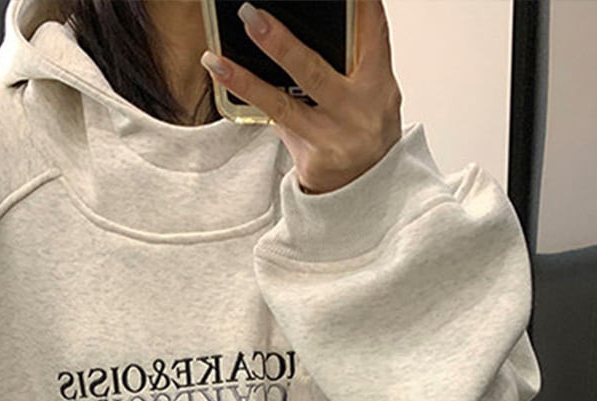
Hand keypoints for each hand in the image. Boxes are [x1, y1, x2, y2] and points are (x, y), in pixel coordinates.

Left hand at [200, 0, 402, 194]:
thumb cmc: (360, 130)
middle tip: (252, 18)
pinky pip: (275, 125)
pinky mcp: (314, 159)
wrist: (365, 187)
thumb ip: (344, 63)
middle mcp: (359, 110)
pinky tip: (224, 82)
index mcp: (379, 84)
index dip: (359, 6)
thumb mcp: (367, 93)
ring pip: (285, 105)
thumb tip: (286, 30)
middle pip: (315, 73)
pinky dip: (248, 102)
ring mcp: (334, 138)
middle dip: (282, 45)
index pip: (373, 33)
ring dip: (247, 81)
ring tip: (217, 60)